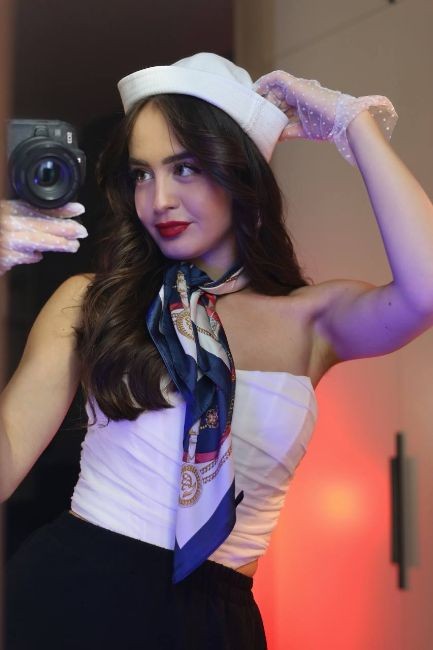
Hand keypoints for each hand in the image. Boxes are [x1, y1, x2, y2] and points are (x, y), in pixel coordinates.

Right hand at [0, 200, 87, 273]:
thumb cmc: (0, 229)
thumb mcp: (8, 216)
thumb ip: (25, 218)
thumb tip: (54, 220)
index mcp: (9, 208)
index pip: (38, 207)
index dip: (60, 209)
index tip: (78, 209)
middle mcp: (7, 221)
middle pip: (40, 223)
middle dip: (64, 228)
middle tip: (81, 232)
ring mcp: (5, 240)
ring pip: (36, 241)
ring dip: (56, 243)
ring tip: (71, 245)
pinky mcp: (3, 257)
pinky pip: (21, 256)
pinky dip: (31, 255)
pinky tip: (38, 255)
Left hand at [254, 70, 397, 164]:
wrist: (342, 120)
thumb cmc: (327, 126)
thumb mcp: (303, 131)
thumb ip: (288, 131)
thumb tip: (275, 136)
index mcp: (303, 103)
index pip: (282, 105)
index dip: (270, 109)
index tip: (258, 117)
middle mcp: (300, 92)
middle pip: (276, 96)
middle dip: (264, 105)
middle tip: (251, 113)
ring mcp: (299, 87)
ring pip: (274, 88)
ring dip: (263, 96)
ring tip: (251, 104)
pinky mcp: (296, 84)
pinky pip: (276, 78)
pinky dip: (265, 82)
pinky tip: (256, 90)